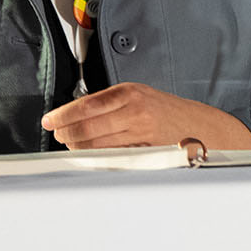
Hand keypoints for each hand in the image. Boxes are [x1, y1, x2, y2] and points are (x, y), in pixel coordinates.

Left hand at [42, 82, 250, 150]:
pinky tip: (90, 156)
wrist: (200, 127)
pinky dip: (97, 157)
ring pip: (97, 144)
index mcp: (130, 93)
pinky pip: (112, 157)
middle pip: (88, 127)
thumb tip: (74, 115)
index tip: (50, 121)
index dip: (63, 115)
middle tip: (58, 135)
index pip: (86, 105)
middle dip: (67, 134)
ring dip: (79, 147)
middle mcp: (135, 111)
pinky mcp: (145, 152)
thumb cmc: (166, 111)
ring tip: (71, 145)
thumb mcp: (139, 95)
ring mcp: (140, 133)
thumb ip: (110, 103)